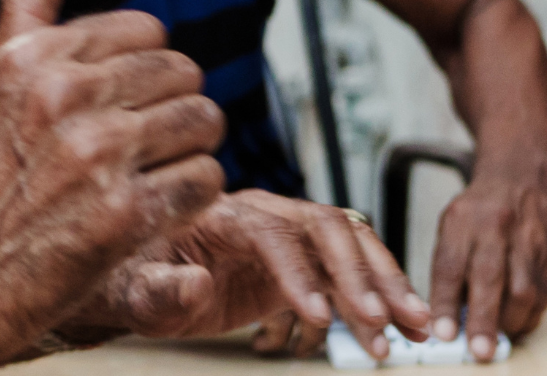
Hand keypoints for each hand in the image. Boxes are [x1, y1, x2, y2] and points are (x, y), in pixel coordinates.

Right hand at [0, 0, 228, 358]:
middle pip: (184, 74)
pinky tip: (154, 212)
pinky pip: (205, 180)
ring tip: (152, 177)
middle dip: (176, 110)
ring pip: (203, 123)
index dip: (147, 71)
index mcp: (31, 58)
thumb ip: (25, 6)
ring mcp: (93, 156)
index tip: (123, 106)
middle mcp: (61, 96)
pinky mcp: (122, 216)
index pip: (147, 31)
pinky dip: (192, 199)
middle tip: (145, 148)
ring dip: (190, 155)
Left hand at [81, 191, 428, 354]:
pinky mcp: (301, 264)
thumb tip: (194, 284)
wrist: (136, 277)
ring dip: (386, 286)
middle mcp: (263, 218)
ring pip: (350, 248)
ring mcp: (286, 239)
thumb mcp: (133, 293)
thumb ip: (159, 290)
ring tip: (414, 329)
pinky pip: (349, 275)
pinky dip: (377, 300)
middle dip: (363, 274)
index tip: (319, 315)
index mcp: (221, 215)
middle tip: (387, 321)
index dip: (299, 271)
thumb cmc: (131, 278)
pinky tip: (397, 330)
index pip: (271, 232)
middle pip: (327, 229)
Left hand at [427, 163, 546, 356]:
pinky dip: (531, 314)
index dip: (446, 302)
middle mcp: (498, 227)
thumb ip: (449, 269)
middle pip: (491, 278)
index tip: (444, 333)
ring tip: (499, 339)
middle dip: (484, 320)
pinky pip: (545, 291)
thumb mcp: (452, 227)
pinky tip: (518, 322)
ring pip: (525, 289)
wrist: (523, 176)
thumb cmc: (480, 210)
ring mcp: (530, 239)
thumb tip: (446, 317)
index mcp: (464, 220)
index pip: (451, 265)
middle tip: (479, 351)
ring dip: (511, 322)